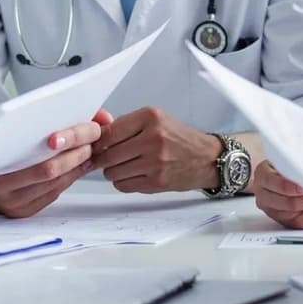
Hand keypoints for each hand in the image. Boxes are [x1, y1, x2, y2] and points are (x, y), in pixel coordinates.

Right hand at [0, 110, 112, 218]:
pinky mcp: (23, 211)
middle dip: (76, 154)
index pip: (40, 152)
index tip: (89, 130)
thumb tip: (102, 117)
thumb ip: (57, 122)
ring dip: (76, 166)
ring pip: (55, 183)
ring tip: (88, 152)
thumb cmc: (6, 154)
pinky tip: (77, 167)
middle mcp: (2, 184)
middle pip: (50, 169)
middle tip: (91, 142)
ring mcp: (13, 201)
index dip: (69, 140)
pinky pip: (53, 194)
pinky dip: (69, 178)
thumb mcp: (20, 134)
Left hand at [91, 106, 220, 192]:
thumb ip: (126, 124)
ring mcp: (155, 162)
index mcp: (151, 117)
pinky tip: (133, 174)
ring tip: (124, 165)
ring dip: (112, 171)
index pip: (109, 132)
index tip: (95, 145)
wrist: (207, 158)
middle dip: (102, 158)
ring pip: (112, 172)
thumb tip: (95, 132)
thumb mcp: (156, 119)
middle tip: (105, 158)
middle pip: (108, 154)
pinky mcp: (156, 182)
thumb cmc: (179, 138)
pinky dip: (122, 182)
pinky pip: (123, 186)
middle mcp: (153, 138)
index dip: (97, 141)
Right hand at [253, 161, 302, 227]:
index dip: (291, 187)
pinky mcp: (284, 221)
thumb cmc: (287, 164)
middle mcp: (264, 196)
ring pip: (295, 215)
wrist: (281, 174)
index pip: (274, 183)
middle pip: (287, 203)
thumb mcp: (288, 158)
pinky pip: (301, 223)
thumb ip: (297, 164)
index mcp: (262, 176)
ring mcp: (273, 211)